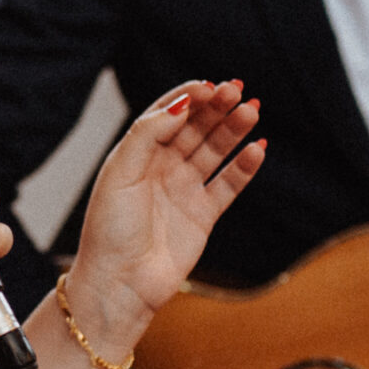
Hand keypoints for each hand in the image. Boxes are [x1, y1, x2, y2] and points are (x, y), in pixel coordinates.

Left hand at [59, 81, 264, 360]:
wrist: (119, 283)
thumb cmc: (109, 229)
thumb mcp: (120, 172)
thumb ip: (148, 134)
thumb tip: (182, 103)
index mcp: (137, 154)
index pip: (169, 113)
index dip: (190, 97)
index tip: (210, 86)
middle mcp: (162, 168)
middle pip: (196, 127)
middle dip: (217, 107)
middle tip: (238, 89)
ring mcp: (184, 190)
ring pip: (216, 151)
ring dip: (234, 130)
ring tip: (252, 110)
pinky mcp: (203, 215)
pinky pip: (229, 184)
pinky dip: (245, 166)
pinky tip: (258, 148)